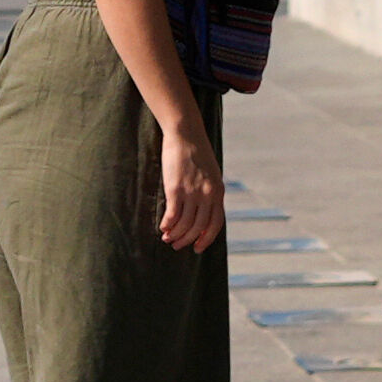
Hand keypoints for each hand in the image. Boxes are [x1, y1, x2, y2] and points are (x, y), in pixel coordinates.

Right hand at [151, 119, 224, 250]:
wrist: (186, 133)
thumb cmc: (196, 152)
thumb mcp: (211, 174)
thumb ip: (210, 192)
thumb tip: (204, 211)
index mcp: (218, 192)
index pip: (216, 224)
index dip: (206, 239)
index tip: (197, 247)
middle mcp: (207, 195)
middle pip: (198, 227)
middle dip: (187, 240)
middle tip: (177, 246)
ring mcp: (192, 192)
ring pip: (184, 224)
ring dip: (175, 235)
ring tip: (167, 239)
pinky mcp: (176, 189)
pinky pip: (172, 215)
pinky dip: (167, 225)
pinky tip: (163, 228)